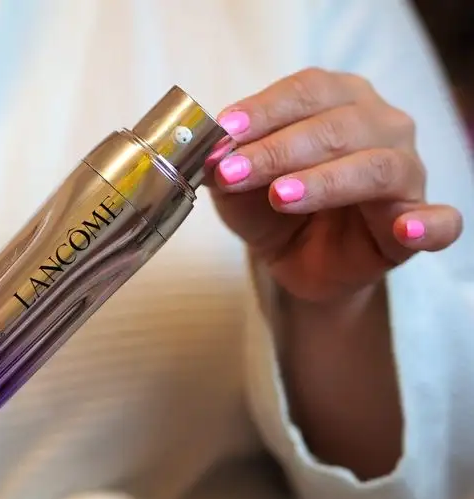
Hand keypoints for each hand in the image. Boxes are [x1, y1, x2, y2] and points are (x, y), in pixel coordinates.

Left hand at [210, 67, 462, 301]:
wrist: (297, 257)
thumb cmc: (270, 208)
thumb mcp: (236, 186)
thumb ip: (224, 166)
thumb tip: (209, 153)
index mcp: (340, 100)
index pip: (308, 91)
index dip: (265, 109)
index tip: (226, 129)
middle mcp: (380, 126)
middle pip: (337, 127)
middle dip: (279, 150)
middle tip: (234, 172)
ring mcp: (406, 173)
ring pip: (377, 166)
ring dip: (325, 181)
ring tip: (279, 197)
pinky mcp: (416, 222)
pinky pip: (440, 221)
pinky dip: (427, 224)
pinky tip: (405, 230)